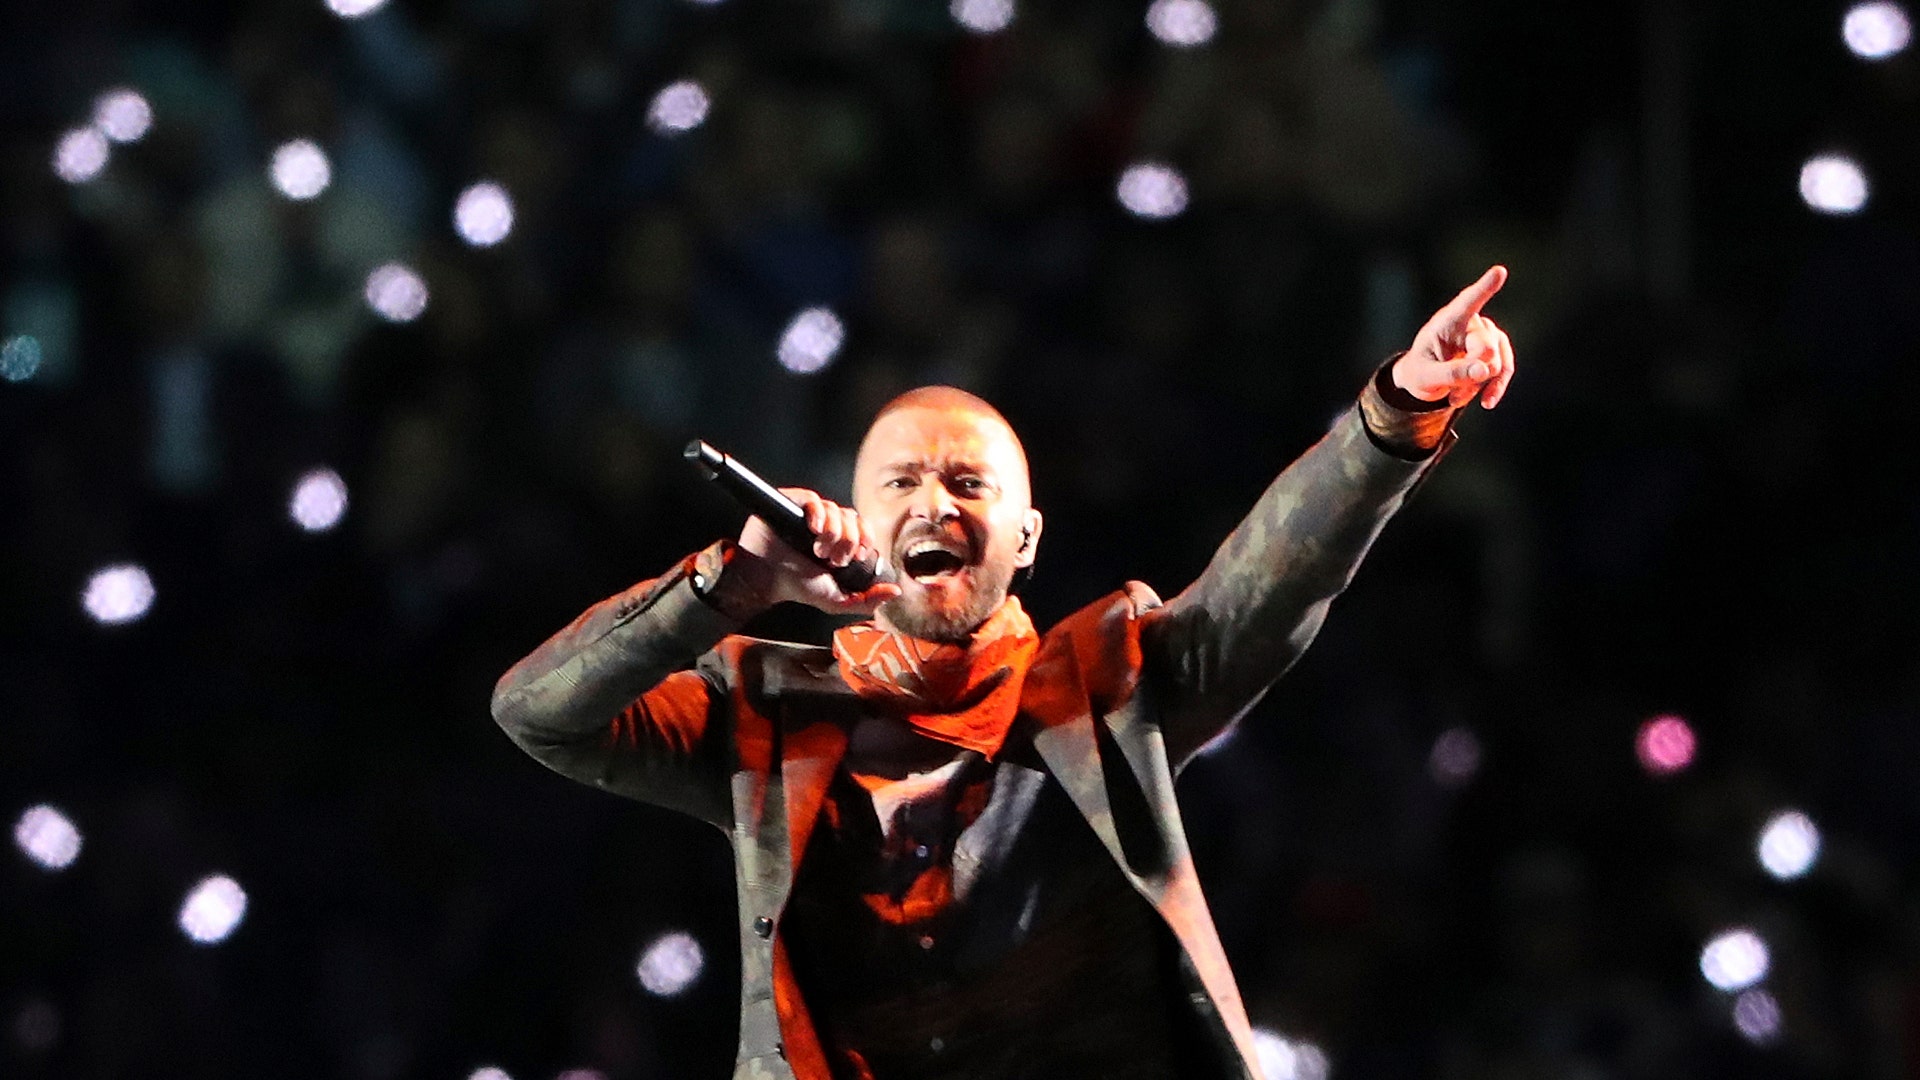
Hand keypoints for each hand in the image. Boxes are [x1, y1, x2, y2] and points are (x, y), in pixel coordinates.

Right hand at [736, 488, 902, 613]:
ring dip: (833, 533)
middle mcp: (827, 524)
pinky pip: (813, 499)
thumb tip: (895, 592)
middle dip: (848, 541)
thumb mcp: (838, 600)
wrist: (766, 580)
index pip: (863, 528)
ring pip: (835, 509)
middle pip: (852, 518)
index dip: (866, 539)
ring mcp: (809, 513)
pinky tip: (814, 528)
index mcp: (840, 541)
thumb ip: (867, 600)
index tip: (858, 557)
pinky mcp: (792, 504)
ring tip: (819, 551)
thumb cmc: (797, 587)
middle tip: (834, 560)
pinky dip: (818, 513)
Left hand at [1393, 265, 1515, 409]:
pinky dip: (1495, 388)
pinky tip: (1487, 403)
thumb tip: (1485, 370)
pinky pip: (1504, 370)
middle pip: (1486, 348)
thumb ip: (1452, 373)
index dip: (1484, 288)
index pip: (1468, 302)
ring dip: (1477, 385)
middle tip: (1451, 389)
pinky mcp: (1497, 351)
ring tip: (1454, 398)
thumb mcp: (1426, 377)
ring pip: (1496, 363)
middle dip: (1472, 373)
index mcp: (1448, 321)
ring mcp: (1487, 335)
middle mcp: (1472, 323)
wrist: (1425, 381)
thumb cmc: (1420, 372)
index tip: (1499, 272)